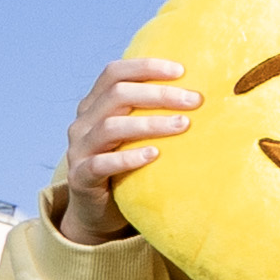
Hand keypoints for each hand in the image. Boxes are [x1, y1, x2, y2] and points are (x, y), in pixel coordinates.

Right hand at [45, 55, 198, 240]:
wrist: (97, 212)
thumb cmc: (125, 166)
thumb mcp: (136, 135)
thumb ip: (152, 113)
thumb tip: (201, 94)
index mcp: (94, 105)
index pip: (114, 73)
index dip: (146, 67)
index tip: (181, 71)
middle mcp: (83, 122)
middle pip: (117, 94)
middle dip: (159, 94)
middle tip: (195, 100)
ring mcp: (78, 150)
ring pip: (110, 127)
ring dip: (150, 123)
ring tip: (183, 125)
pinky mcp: (81, 177)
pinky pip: (101, 164)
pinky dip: (128, 158)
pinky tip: (154, 155)